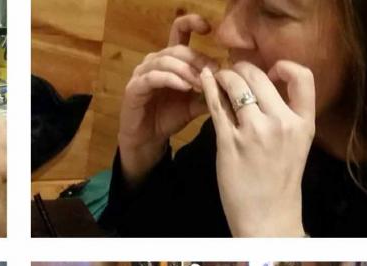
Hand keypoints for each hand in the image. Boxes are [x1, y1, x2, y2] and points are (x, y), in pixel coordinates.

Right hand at [118, 14, 218, 186]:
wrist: (148, 140)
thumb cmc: (169, 118)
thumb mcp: (195, 104)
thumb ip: (210, 92)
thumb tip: (232, 83)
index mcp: (170, 61)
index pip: (178, 32)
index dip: (191, 24)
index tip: (208, 28)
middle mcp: (154, 62)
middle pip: (177, 49)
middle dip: (198, 59)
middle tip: (214, 73)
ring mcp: (142, 74)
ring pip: (165, 61)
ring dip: (186, 70)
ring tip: (200, 83)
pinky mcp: (134, 88)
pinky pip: (153, 77)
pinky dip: (171, 79)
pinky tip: (185, 86)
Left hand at [200, 60, 315, 236]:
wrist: (267, 216)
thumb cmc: (279, 181)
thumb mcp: (297, 145)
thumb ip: (288, 116)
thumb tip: (267, 86)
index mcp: (302, 123)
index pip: (302, 77)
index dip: (284, 66)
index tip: (270, 70)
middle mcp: (281, 124)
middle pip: (259, 77)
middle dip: (242, 67)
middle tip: (232, 69)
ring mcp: (254, 133)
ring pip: (236, 86)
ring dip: (223, 75)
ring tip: (217, 76)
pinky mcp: (229, 143)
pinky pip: (217, 106)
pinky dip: (209, 88)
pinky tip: (205, 80)